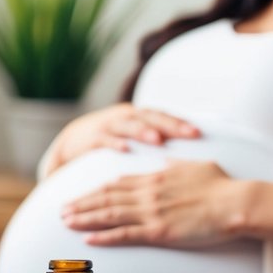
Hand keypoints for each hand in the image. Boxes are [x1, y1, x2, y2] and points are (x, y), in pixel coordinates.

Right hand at [43, 103, 199, 174]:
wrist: (72, 142)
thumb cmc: (114, 142)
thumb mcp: (136, 138)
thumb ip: (158, 141)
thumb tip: (190, 156)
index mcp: (141, 117)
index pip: (165, 117)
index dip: (181, 123)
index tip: (200, 132)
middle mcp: (127, 116)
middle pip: (153, 117)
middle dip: (172, 125)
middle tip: (190, 133)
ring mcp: (110, 125)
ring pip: (131, 125)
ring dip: (144, 132)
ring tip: (159, 140)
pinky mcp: (93, 138)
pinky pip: (106, 139)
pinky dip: (115, 143)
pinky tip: (125, 150)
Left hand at [61, 160, 248, 246]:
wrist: (234, 202)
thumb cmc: (220, 185)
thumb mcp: (195, 166)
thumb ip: (175, 165)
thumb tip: (164, 161)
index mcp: (155, 177)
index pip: (117, 183)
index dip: (96, 190)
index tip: (81, 195)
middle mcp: (147, 193)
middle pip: (106, 198)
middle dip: (81, 204)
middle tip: (61, 211)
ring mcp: (151, 212)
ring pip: (109, 215)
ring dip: (85, 219)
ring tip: (66, 223)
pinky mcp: (158, 231)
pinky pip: (124, 234)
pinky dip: (104, 237)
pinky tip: (89, 241)